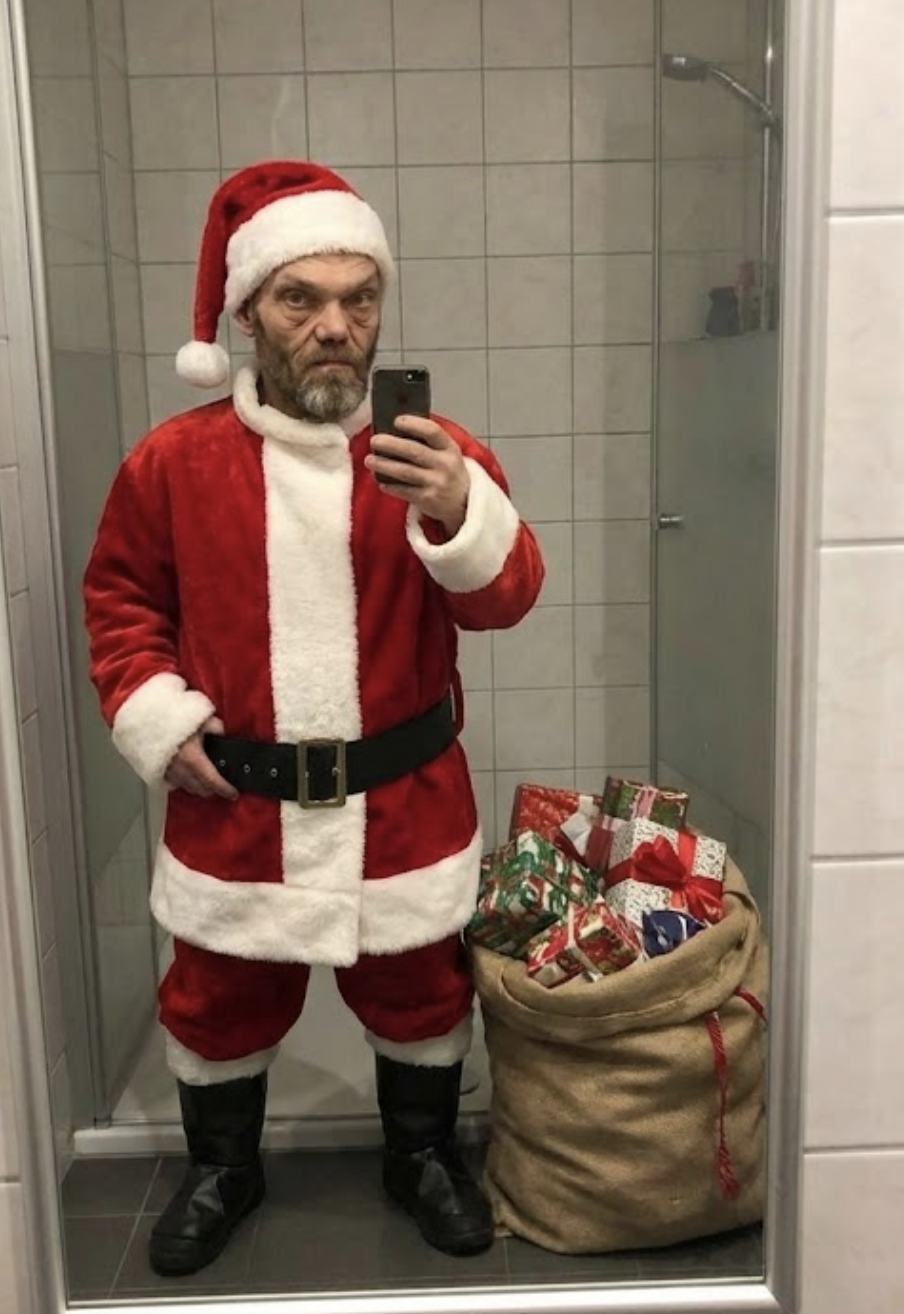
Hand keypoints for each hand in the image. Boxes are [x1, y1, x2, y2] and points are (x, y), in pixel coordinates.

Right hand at [164, 716, 237, 799]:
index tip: (233, 793)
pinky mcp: (159, 772)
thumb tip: (223, 734)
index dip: (226, 790)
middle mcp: (180, 770)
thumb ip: (216, 728)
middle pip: (202, 790)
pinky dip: (185, 782)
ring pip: (189, 789)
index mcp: (193, 758)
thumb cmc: (171, 718)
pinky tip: (188, 773)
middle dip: (214, 789)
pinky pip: (176, 784)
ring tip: (205, 778)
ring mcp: (168, 773)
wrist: (146, 718)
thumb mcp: (201, 718)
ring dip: (199, 787)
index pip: (213, 781)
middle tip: (221, 783)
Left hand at [365, 416, 469, 536]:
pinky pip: (403, 491)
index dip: (413, 424)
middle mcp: (444, 465)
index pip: (432, 431)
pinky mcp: (427, 499)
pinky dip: (389, 485)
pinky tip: (380, 480)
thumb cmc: (448, 472)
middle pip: (414, 451)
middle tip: (374, 441)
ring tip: (369, 460)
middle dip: (391, 444)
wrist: (462, 503)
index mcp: (449, 448)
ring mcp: (436, 483)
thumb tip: (394, 429)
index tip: (396, 421)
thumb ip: (427, 442)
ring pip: (405, 472)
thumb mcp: (447, 453)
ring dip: (384, 465)